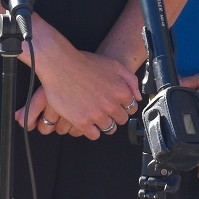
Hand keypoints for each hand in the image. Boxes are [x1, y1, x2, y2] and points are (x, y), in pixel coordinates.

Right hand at [16, 38, 140, 140]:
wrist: (60, 65)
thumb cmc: (85, 63)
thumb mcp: (114, 65)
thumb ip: (130, 81)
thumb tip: (138, 97)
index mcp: (121, 92)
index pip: (131, 109)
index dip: (123, 106)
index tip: (116, 104)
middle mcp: (111, 105)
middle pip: (121, 120)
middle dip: (114, 115)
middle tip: (104, 109)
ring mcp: (97, 115)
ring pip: (108, 129)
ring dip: (103, 123)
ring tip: (95, 114)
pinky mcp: (82, 122)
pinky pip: (94, 135)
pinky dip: (91, 130)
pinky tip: (87, 120)